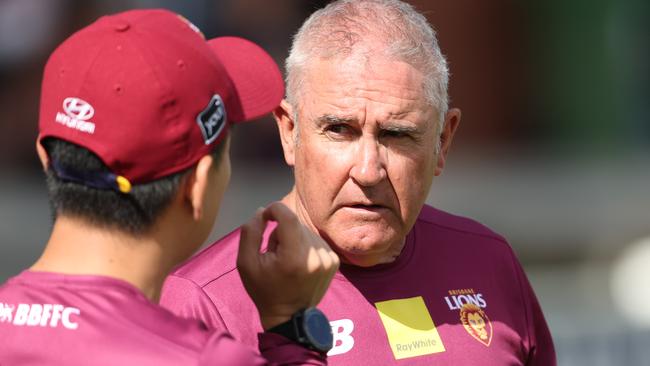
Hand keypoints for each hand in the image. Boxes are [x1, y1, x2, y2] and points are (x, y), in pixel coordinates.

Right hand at [237, 202, 338, 329]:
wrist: (290, 316)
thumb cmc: (264, 289)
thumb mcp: (246, 263)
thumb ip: (250, 233)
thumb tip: (262, 211)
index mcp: (293, 257)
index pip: (288, 216)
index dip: (274, 210)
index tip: (265, 216)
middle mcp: (315, 255)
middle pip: (295, 224)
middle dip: (281, 231)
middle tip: (274, 252)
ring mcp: (328, 258)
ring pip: (306, 231)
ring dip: (294, 238)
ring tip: (287, 260)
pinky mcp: (334, 261)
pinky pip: (315, 241)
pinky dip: (305, 246)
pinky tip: (299, 263)